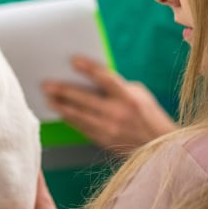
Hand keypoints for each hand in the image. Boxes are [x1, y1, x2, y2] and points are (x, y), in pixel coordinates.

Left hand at [43, 56, 176, 153]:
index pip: (106, 79)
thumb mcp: (139, 95)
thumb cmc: (148, 115)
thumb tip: (90, 79)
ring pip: (79, 116)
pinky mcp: (104, 141)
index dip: (89, 68)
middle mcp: (118, 114)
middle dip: (63, 91)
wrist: (161, 148)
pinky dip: (70, 119)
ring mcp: (110, 130)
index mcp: (129, 98)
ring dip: (61, 106)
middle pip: (85, 99)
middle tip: (46, 84)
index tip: (73, 60)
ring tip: (48, 98)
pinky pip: (82, 128)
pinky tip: (61, 112)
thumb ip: (117, 86)